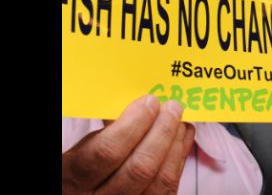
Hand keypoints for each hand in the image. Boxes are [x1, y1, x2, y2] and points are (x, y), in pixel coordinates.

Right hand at [62, 95, 195, 194]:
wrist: (92, 193)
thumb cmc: (88, 165)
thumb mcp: (85, 148)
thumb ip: (110, 130)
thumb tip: (143, 104)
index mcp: (75, 178)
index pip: (107, 151)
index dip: (133, 124)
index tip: (149, 102)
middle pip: (140, 168)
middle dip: (162, 132)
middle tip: (172, 108)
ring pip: (160, 180)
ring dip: (175, 144)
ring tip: (179, 121)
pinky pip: (170, 187)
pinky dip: (180, 158)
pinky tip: (182, 138)